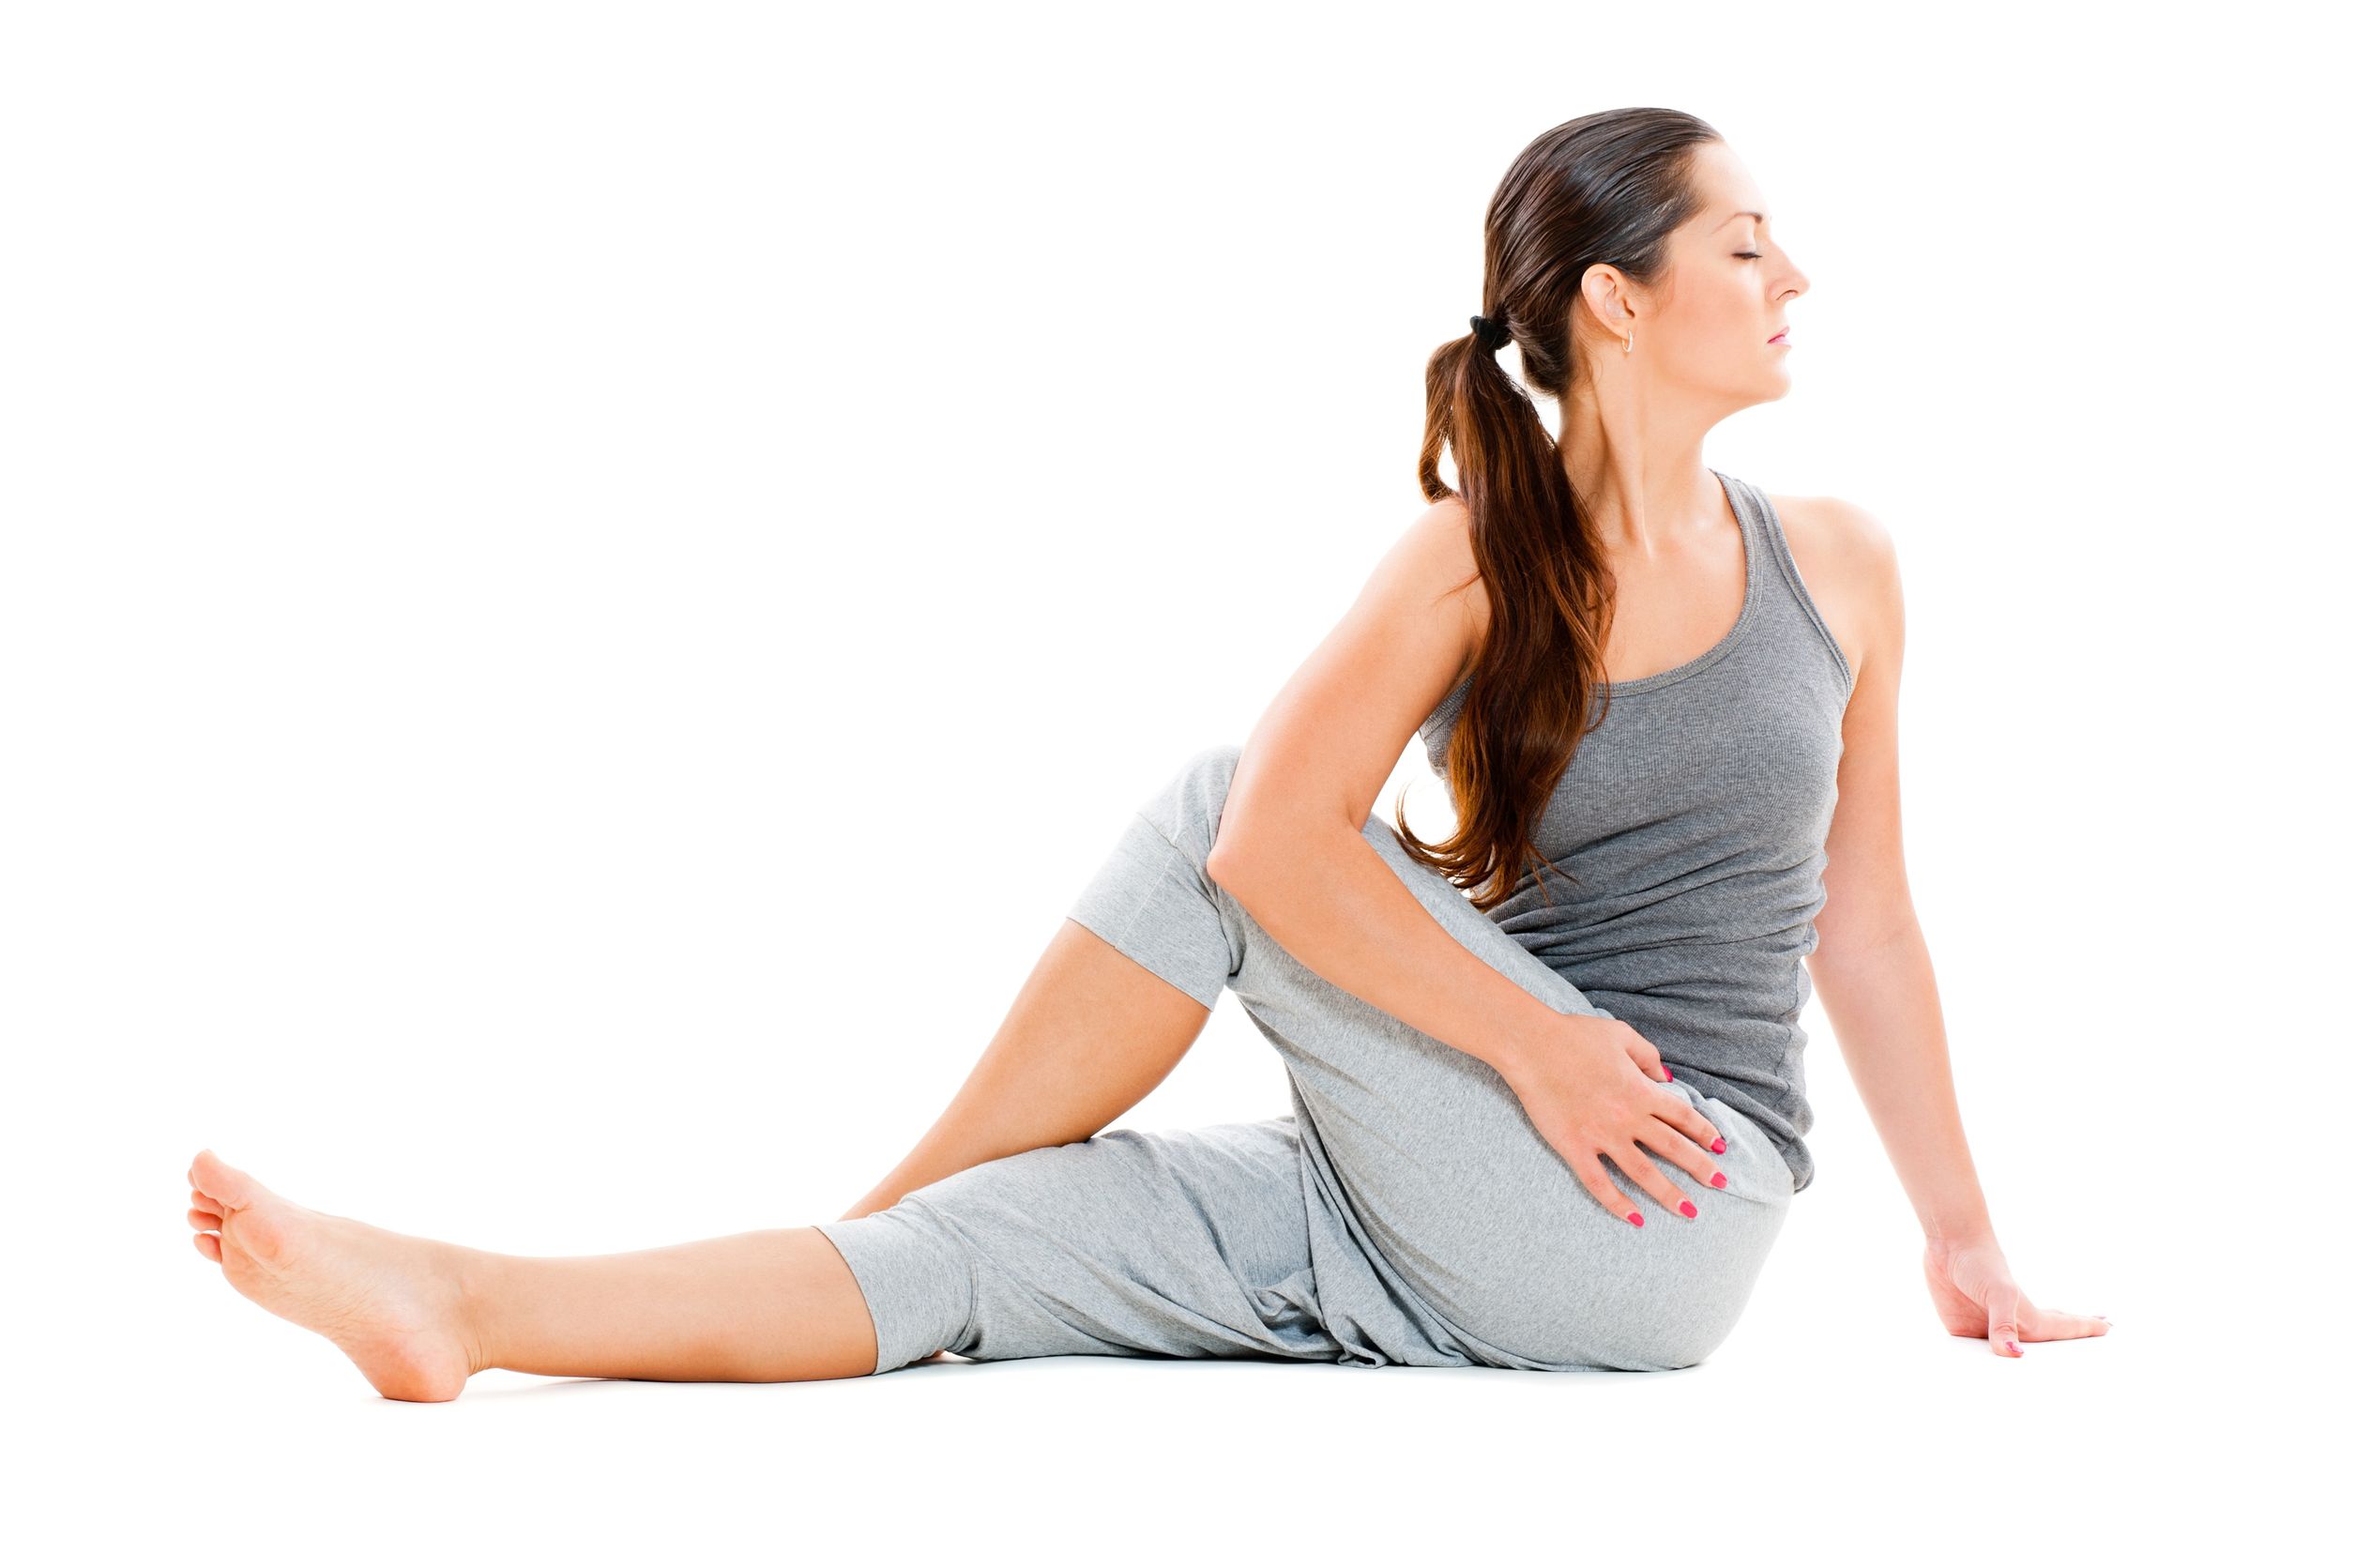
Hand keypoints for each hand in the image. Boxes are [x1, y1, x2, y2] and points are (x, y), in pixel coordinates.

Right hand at [1499, 1014, 1728, 1225]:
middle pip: (1673, 1147)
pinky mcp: (1574, 1148)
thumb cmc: (1574, 1035)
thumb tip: (1666, 1077)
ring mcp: (1601, 1135)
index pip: (1682, 1116)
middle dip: (1701, 1167)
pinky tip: (1635, 1219)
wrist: (1531, 1045)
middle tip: (1722, 1184)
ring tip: (1690, 1212)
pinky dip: (1617, 1203)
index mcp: (1640, 1089)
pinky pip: (1599, 1182)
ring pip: (1643, 1172)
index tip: (1720, 1147)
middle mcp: (1627, 1116)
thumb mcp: (1620, 1034)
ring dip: (1669, 1194)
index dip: (1705, 1132)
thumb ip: (1648, 1055)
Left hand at [1922, 1237, 2112, 1356]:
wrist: (1948, 1243)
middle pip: (2044, 1343)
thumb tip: (2014, 1355)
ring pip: (2010, 1354)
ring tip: (2046, 1365)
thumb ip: (2004, 1325)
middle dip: (2066, 1348)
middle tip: (2091, 1341)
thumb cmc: (1982, 1262)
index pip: (2063, 1329)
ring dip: (2025, 1361)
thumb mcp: (1999, 1293)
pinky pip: (1975, 1353)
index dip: (2085, 1329)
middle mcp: (2012, 1325)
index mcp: (2029, 1317)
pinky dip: (1986, 1361)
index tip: (2110, 1327)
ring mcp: (1988, 1328)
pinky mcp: (1962, 1329)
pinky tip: (1991, 1361)